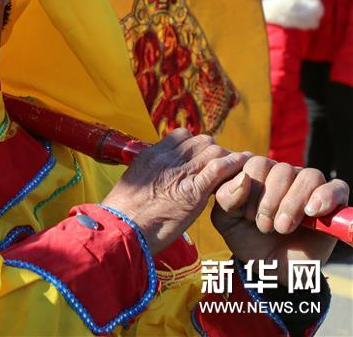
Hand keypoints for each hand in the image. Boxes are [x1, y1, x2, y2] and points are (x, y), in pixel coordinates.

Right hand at [101, 128, 249, 254]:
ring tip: (236, 169)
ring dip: (227, 158)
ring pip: (213, 150)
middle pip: (201, 141)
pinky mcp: (193, 191)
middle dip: (214, 151)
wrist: (123, 229)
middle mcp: (166, 159)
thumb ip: (149, 176)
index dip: (196, 145)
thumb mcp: (133, 185)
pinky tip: (244, 165)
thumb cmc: (125, 216)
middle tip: (222, 166)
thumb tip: (156, 179)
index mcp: (150, 155)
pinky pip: (220, 168)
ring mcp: (180, 173)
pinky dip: (234, 164)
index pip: (182, 136)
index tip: (202, 158)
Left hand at [212, 157, 348, 284]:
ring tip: (282, 228)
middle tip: (264, 227)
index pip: (256, 163)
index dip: (250, 190)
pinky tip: (311, 212)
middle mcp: (283, 175)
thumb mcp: (226, 220)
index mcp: (257, 174)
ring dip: (292, 204)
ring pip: (308, 176)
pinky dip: (325, 197)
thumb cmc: (247, 238)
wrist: (272, 267)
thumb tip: (243, 178)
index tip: (245, 216)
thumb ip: (226, 197)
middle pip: (281, 169)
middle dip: (269, 202)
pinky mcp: (333, 202)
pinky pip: (336, 187)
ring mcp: (309, 187)